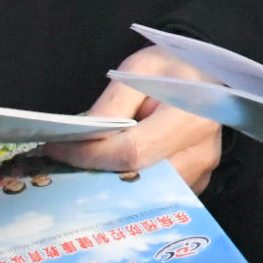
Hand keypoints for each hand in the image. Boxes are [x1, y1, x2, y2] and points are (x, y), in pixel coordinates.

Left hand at [51, 46, 230, 187]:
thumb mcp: (138, 70)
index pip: (133, 152)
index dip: (91, 155)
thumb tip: (83, 141)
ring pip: (146, 193)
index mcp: (193, 117)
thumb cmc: (172, 68)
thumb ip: (111, 105)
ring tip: (87, 164)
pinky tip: (112, 167)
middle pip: (140, 180)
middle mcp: (203, 152)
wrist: (204, 75)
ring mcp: (202, 172)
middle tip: (66, 162)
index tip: (58, 149)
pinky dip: (130, 184)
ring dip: (111, 182)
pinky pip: (155, 193)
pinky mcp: (197, 183)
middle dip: (97, 174)